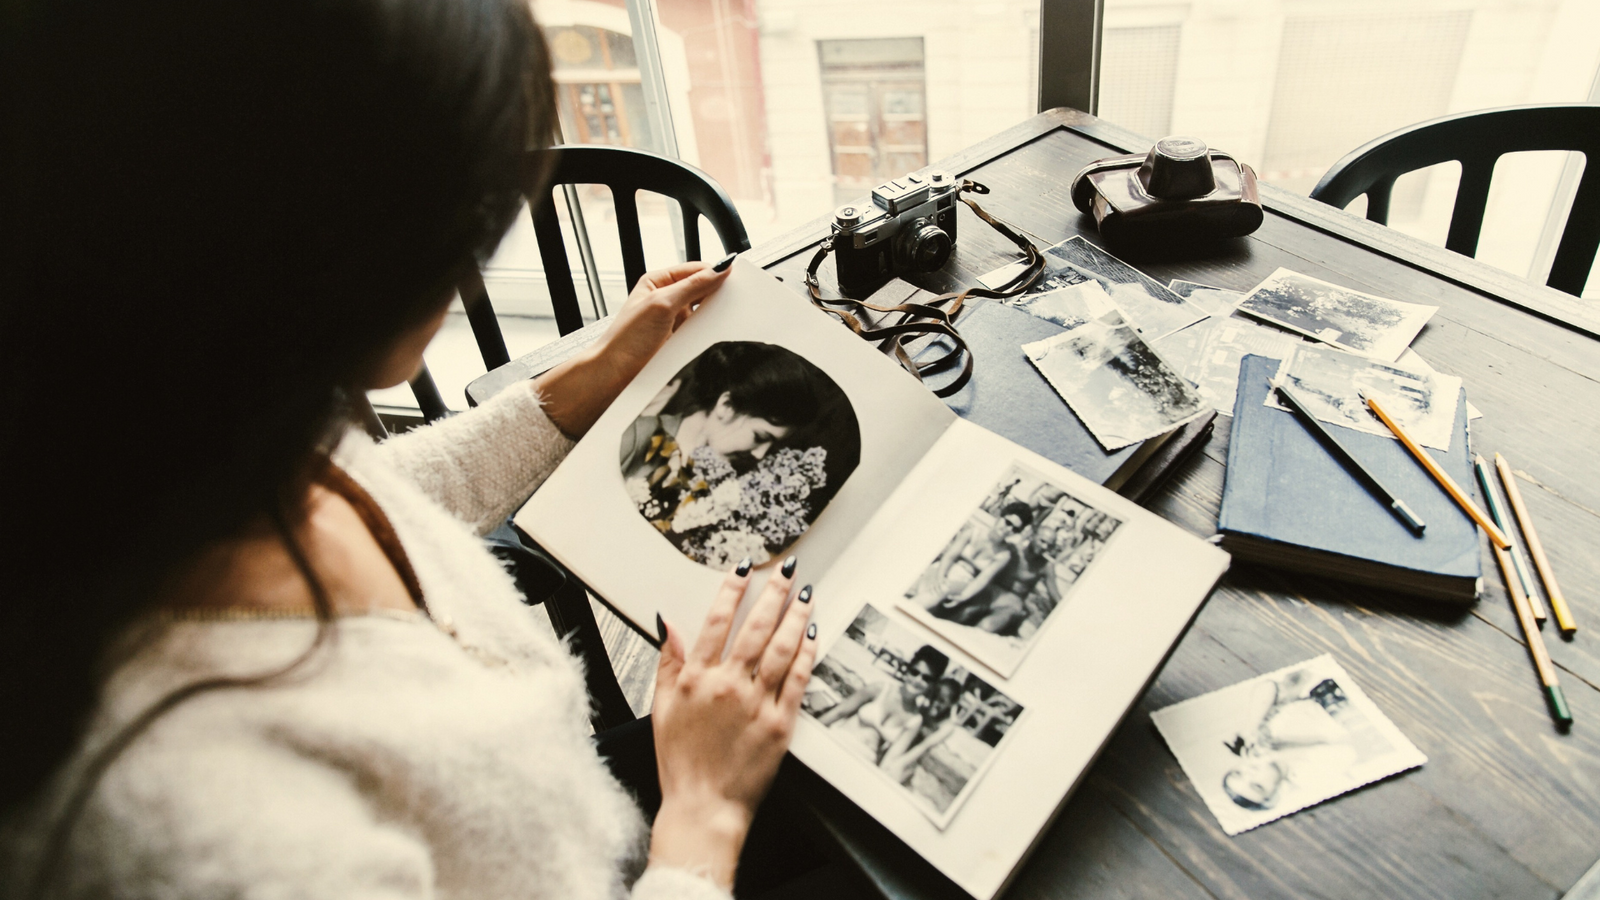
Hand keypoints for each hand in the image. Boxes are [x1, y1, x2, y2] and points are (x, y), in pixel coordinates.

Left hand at [538, 258, 731, 437]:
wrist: (615, 375)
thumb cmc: (627, 338)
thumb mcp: (662, 303)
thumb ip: (693, 285)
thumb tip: (720, 269)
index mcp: (658, 282)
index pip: (695, 270)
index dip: (714, 273)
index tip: (733, 279)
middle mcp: (666, 299)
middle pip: (701, 290)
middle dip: (716, 295)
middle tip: (733, 300)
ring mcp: (673, 321)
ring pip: (703, 312)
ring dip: (713, 315)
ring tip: (721, 319)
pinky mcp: (679, 340)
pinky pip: (701, 331)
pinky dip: (708, 332)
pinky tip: (713, 334)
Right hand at [647, 560, 816, 888]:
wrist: (703, 807)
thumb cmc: (680, 762)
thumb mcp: (660, 708)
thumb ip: (668, 662)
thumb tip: (669, 624)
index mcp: (696, 678)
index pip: (716, 621)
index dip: (732, 589)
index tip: (745, 567)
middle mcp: (727, 684)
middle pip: (755, 627)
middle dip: (773, 592)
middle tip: (787, 569)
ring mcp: (755, 703)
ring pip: (780, 647)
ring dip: (794, 616)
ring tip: (805, 593)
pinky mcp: (780, 723)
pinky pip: (797, 679)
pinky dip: (806, 653)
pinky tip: (812, 633)